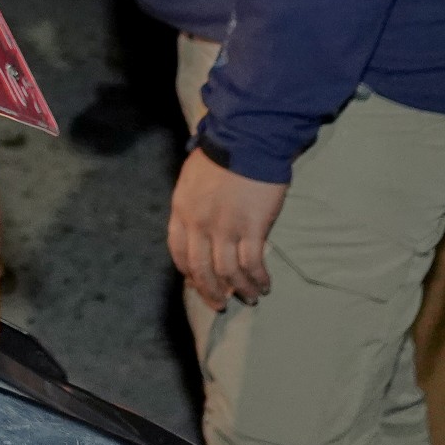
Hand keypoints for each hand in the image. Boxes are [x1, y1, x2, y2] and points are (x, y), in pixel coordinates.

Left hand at [168, 144, 287, 311]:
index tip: (198, 283)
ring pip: (228, 272)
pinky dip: (258, 279)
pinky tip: (264, 285)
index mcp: (182, 211)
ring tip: (250, 298)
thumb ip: (191, 204)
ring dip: (240, 290)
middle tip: (221, 304)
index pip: (179, 253)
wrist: (245, 139)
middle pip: (202, 269)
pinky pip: (252, 264)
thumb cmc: (220, 154)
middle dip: (212, 292)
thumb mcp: (192, 179)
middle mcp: (200, 224)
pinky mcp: (252, 228)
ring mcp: (226, 228)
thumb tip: (197, 223)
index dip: (189, 273)